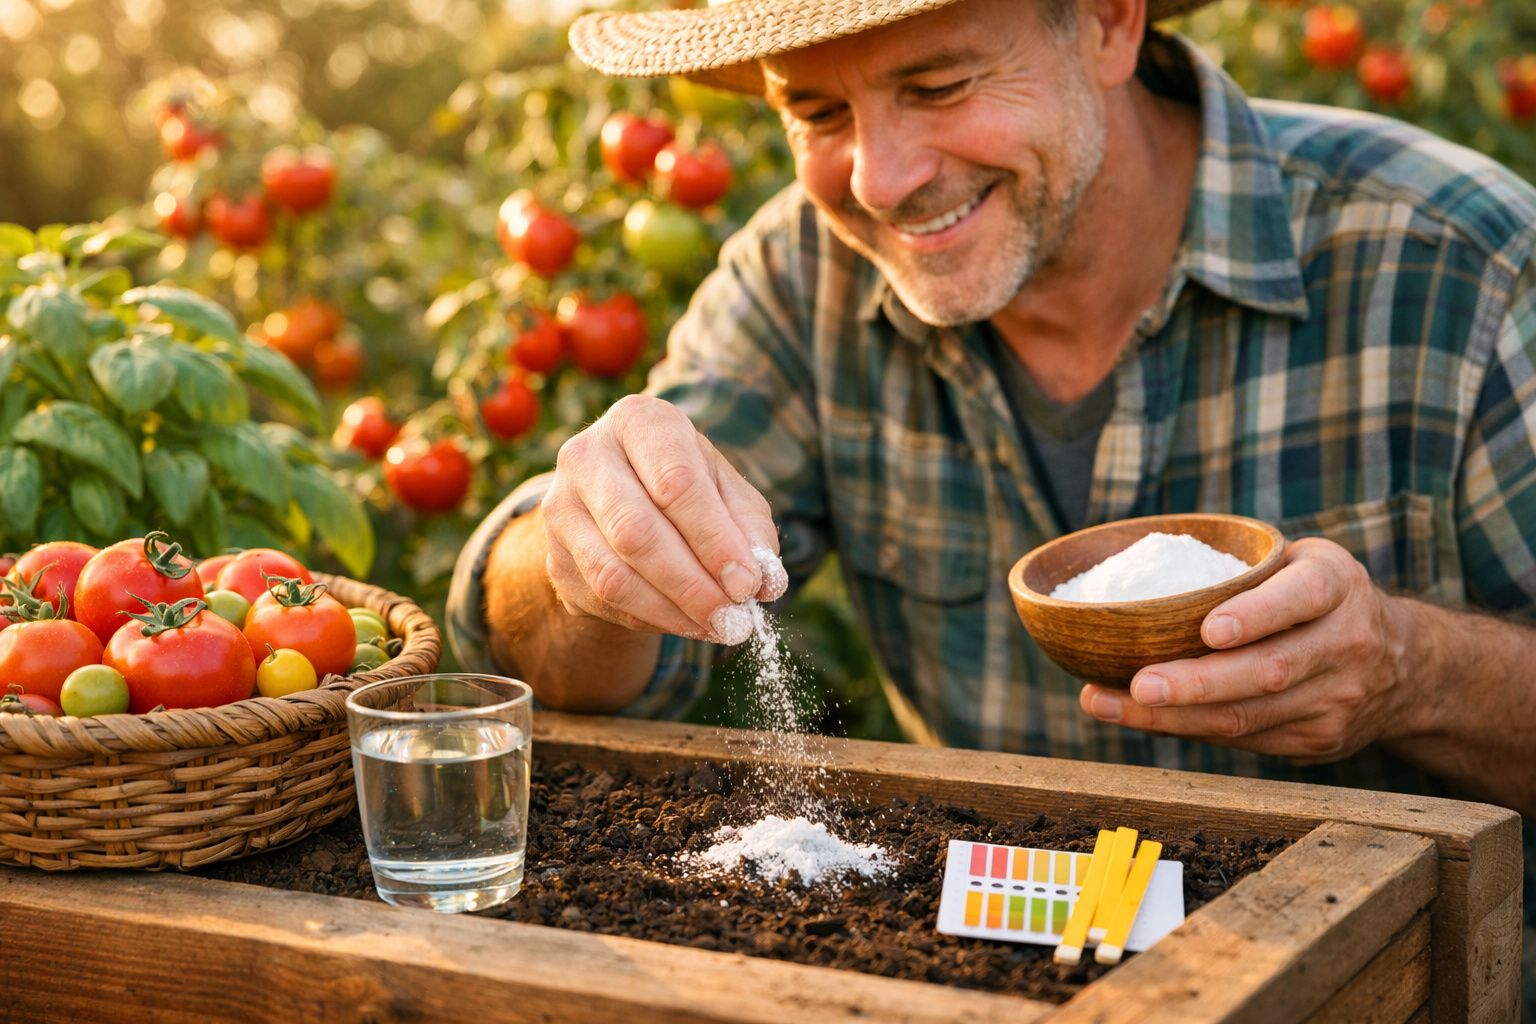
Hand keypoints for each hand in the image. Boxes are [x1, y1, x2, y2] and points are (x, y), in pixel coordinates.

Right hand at [540, 394, 785, 640]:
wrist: (623, 500)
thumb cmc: (687, 486)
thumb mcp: (726, 491)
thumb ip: (750, 530)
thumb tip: (766, 582)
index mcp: (637, 421)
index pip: (675, 482)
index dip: (714, 539)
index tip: (747, 583)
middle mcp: (586, 456)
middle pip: (636, 531)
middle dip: (692, 584)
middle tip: (733, 617)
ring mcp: (561, 508)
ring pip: (613, 574)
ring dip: (672, 610)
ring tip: (716, 626)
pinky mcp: (555, 557)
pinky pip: (604, 601)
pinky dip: (652, 619)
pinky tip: (687, 623)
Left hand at [1079, 537, 1418, 762]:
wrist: (1406, 666)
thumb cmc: (1323, 601)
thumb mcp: (1304, 564)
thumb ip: (1247, 571)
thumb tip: (1139, 584)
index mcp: (1337, 587)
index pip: (1302, 597)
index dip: (1256, 615)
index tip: (1210, 630)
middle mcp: (1346, 644)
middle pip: (1267, 671)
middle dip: (1195, 683)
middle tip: (1138, 684)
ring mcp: (1337, 700)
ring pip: (1247, 716)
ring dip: (1171, 716)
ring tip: (1107, 703)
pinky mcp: (1319, 741)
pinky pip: (1245, 740)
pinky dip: (1186, 730)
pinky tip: (1139, 717)